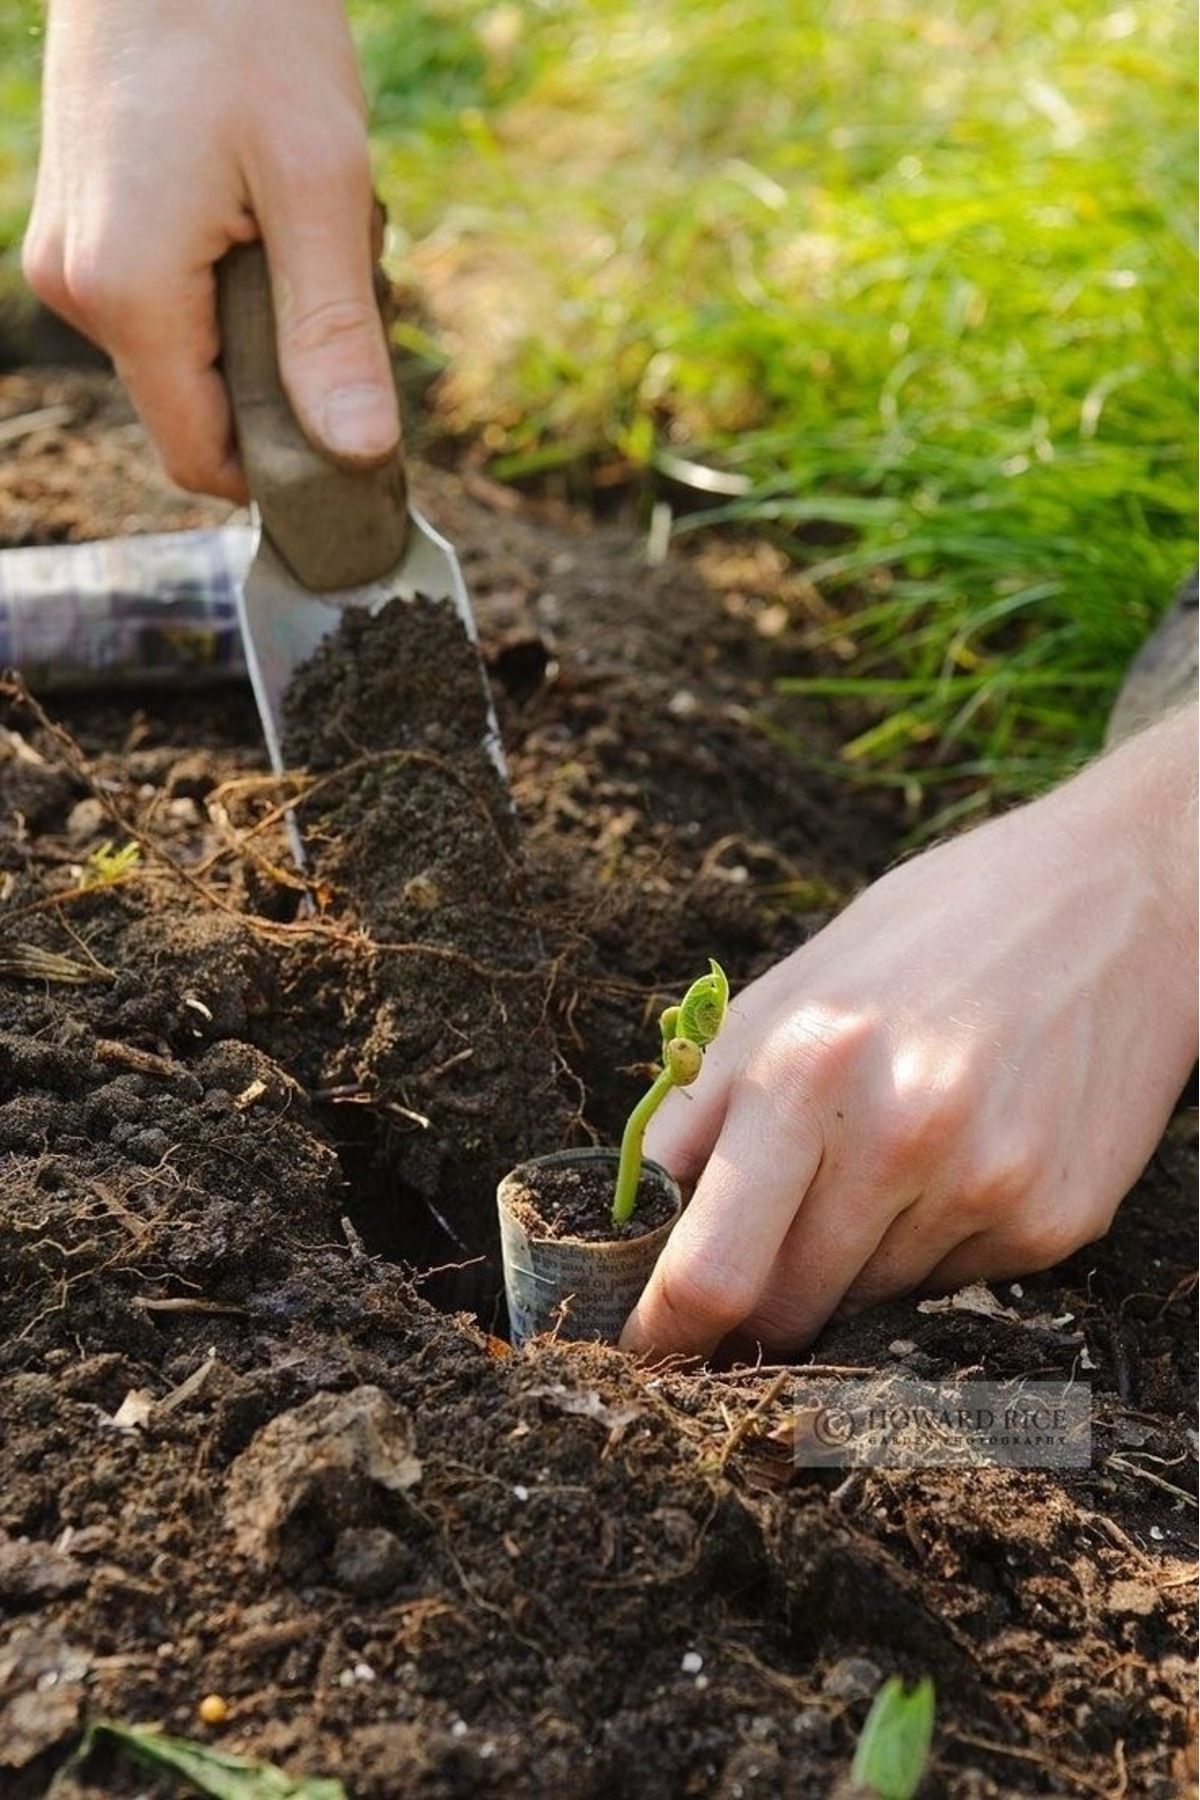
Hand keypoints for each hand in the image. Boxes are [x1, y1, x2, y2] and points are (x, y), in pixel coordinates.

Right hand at [23, 0, 398, 499]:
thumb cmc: (249, 25)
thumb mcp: (319, 185)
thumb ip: (333, 331)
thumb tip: (359, 451)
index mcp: (128, 294)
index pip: (203, 458)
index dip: (283, 469)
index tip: (354, 433)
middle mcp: (77, 288)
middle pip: (194, 409)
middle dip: (277, 379)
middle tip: (333, 278)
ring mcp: (68, 253)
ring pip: (183, 354)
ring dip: (254, 323)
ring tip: (289, 221)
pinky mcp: (80, 223)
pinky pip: (163, 300)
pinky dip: (223, 279)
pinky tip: (252, 203)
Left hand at [622, 705, 1197, 1359]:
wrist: (1118, 903)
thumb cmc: (932, 932)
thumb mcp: (794, 984)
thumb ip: (707, 1099)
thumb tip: (647, 1210)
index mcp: (808, 1065)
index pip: (712, 1267)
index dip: (667, 1331)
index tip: (650, 1350)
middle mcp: (901, 1137)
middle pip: (788, 1311)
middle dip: (752, 1308)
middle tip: (752, 1269)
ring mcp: (988, 1188)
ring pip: (867, 1303)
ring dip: (848, 1264)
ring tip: (883, 1158)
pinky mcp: (1055, 1223)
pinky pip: (949, 1283)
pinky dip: (928, 1246)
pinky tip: (955, 1159)